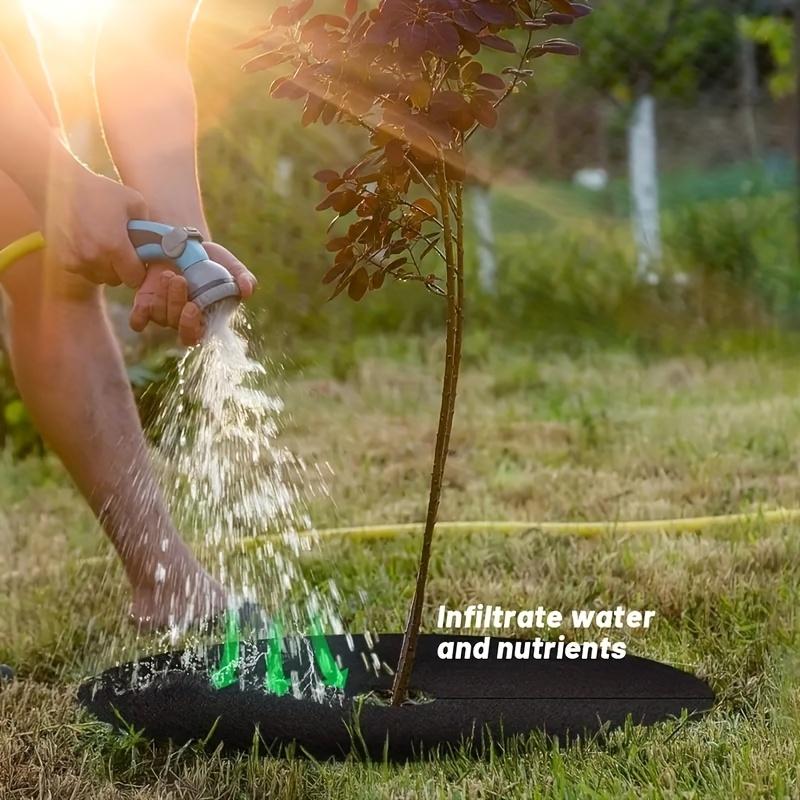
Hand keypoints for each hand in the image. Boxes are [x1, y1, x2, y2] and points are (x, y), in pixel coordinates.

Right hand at [44, 159, 147, 287]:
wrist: (58, 184)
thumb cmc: (99, 191)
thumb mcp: (134, 201)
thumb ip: (150, 226)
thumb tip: (161, 242)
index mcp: (115, 247)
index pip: (135, 278)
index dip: (139, 271)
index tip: (139, 261)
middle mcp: (95, 259)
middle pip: (117, 281)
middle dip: (122, 270)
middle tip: (121, 252)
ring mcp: (77, 262)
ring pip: (100, 278)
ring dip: (105, 269)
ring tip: (104, 248)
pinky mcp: (63, 261)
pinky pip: (83, 272)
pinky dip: (88, 264)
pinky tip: (88, 245)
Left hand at [128, 242, 256, 346]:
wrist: (183, 245)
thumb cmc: (211, 260)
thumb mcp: (230, 265)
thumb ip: (243, 277)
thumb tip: (248, 291)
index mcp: (206, 317)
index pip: (197, 337)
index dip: (192, 327)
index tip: (193, 306)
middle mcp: (184, 320)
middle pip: (177, 328)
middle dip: (176, 305)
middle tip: (179, 279)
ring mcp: (164, 313)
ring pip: (160, 317)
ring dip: (163, 297)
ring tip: (168, 273)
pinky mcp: (146, 304)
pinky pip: (139, 320)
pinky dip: (140, 314)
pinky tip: (145, 300)